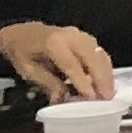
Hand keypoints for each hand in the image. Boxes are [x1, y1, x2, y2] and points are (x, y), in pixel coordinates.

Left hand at [0, 21, 120, 101]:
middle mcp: (70, 36)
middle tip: (107, 97)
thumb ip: (47, 82)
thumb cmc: (22, 52)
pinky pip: (99, 52)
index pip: (71, 64)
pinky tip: (105, 81)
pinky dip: (104, 67)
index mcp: (53, 43)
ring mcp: (80, 35)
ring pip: (99, 53)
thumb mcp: (28, 70)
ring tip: (109, 92)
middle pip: (92, 56)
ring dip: (106, 73)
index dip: (82, 81)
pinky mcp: (85, 38)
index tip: (92, 97)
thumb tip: (62, 99)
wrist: (22, 33)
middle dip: (101, 77)